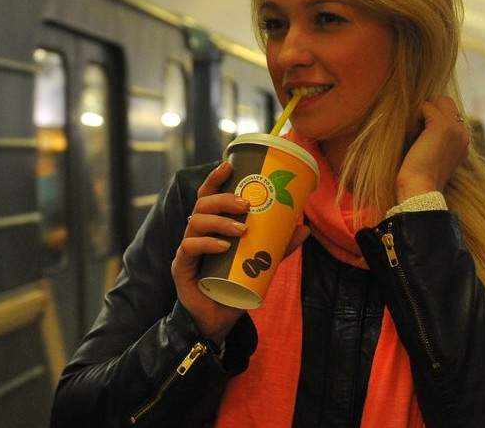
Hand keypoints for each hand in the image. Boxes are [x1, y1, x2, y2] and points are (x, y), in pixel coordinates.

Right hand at [171, 162, 309, 343]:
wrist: (218, 319)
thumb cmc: (235, 285)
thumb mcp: (260, 262)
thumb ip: (279, 246)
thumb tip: (304, 227)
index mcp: (211, 226)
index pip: (208, 196)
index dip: (215, 178)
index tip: (228, 164)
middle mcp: (196, 233)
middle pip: (202, 204)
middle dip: (224, 199)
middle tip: (246, 205)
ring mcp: (186, 249)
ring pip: (195, 222)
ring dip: (220, 222)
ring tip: (241, 229)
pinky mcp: (181, 267)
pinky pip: (189, 248)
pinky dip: (207, 244)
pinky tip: (223, 247)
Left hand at [396, 97, 468, 201]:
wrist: (421, 189)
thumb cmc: (421, 178)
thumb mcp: (434, 156)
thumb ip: (436, 141)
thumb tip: (422, 125)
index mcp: (463, 142)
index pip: (451, 114)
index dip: (433, 119)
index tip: (422, 138)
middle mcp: (463, 133)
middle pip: (447, 102)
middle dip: (430, 110)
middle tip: (418, 130)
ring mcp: (454, 128)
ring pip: (439, 100)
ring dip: (423, 112)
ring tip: (415, 132)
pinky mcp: (441, 126)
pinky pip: (426, 106)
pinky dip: (415, 116)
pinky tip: (412, 133)